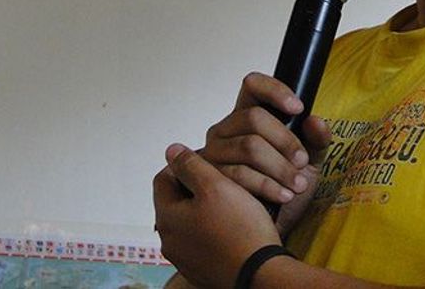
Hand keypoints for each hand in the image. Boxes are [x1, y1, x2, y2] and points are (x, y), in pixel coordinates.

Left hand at [154, 144, 280, 288]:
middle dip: (197, 188)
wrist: (260, 274)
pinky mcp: (201, 270)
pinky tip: (235, 227)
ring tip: (233, 203)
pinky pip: (203, 242)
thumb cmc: (240, 229)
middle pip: (177, 201)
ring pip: (190, 222)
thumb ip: (191, 165)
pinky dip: (215, 231)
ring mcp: (185, 259)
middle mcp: (169, 242)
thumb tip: (172, 150)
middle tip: (224, 181)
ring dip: (206, 210)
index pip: (164, 179)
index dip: (184, 164)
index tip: (208, 161)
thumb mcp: (216, 186)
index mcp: (167, 218)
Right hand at [200, 72, 331, 234]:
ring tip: (298, 185)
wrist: (269, 228)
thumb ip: (316, 140)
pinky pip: (239, 174)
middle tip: (302, 162)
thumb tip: (316, 120)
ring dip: (279, 168)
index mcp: (247, 114)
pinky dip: (268, 185)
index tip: (298, 108)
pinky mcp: (208, 178)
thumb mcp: (310, 162)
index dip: (274, 90)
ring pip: (248, 147)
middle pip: (254, 118)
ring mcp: (213, 152)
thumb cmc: (287, 186)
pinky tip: (283, 195)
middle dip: (285, 141)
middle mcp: (225, 128)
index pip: (253, 85)